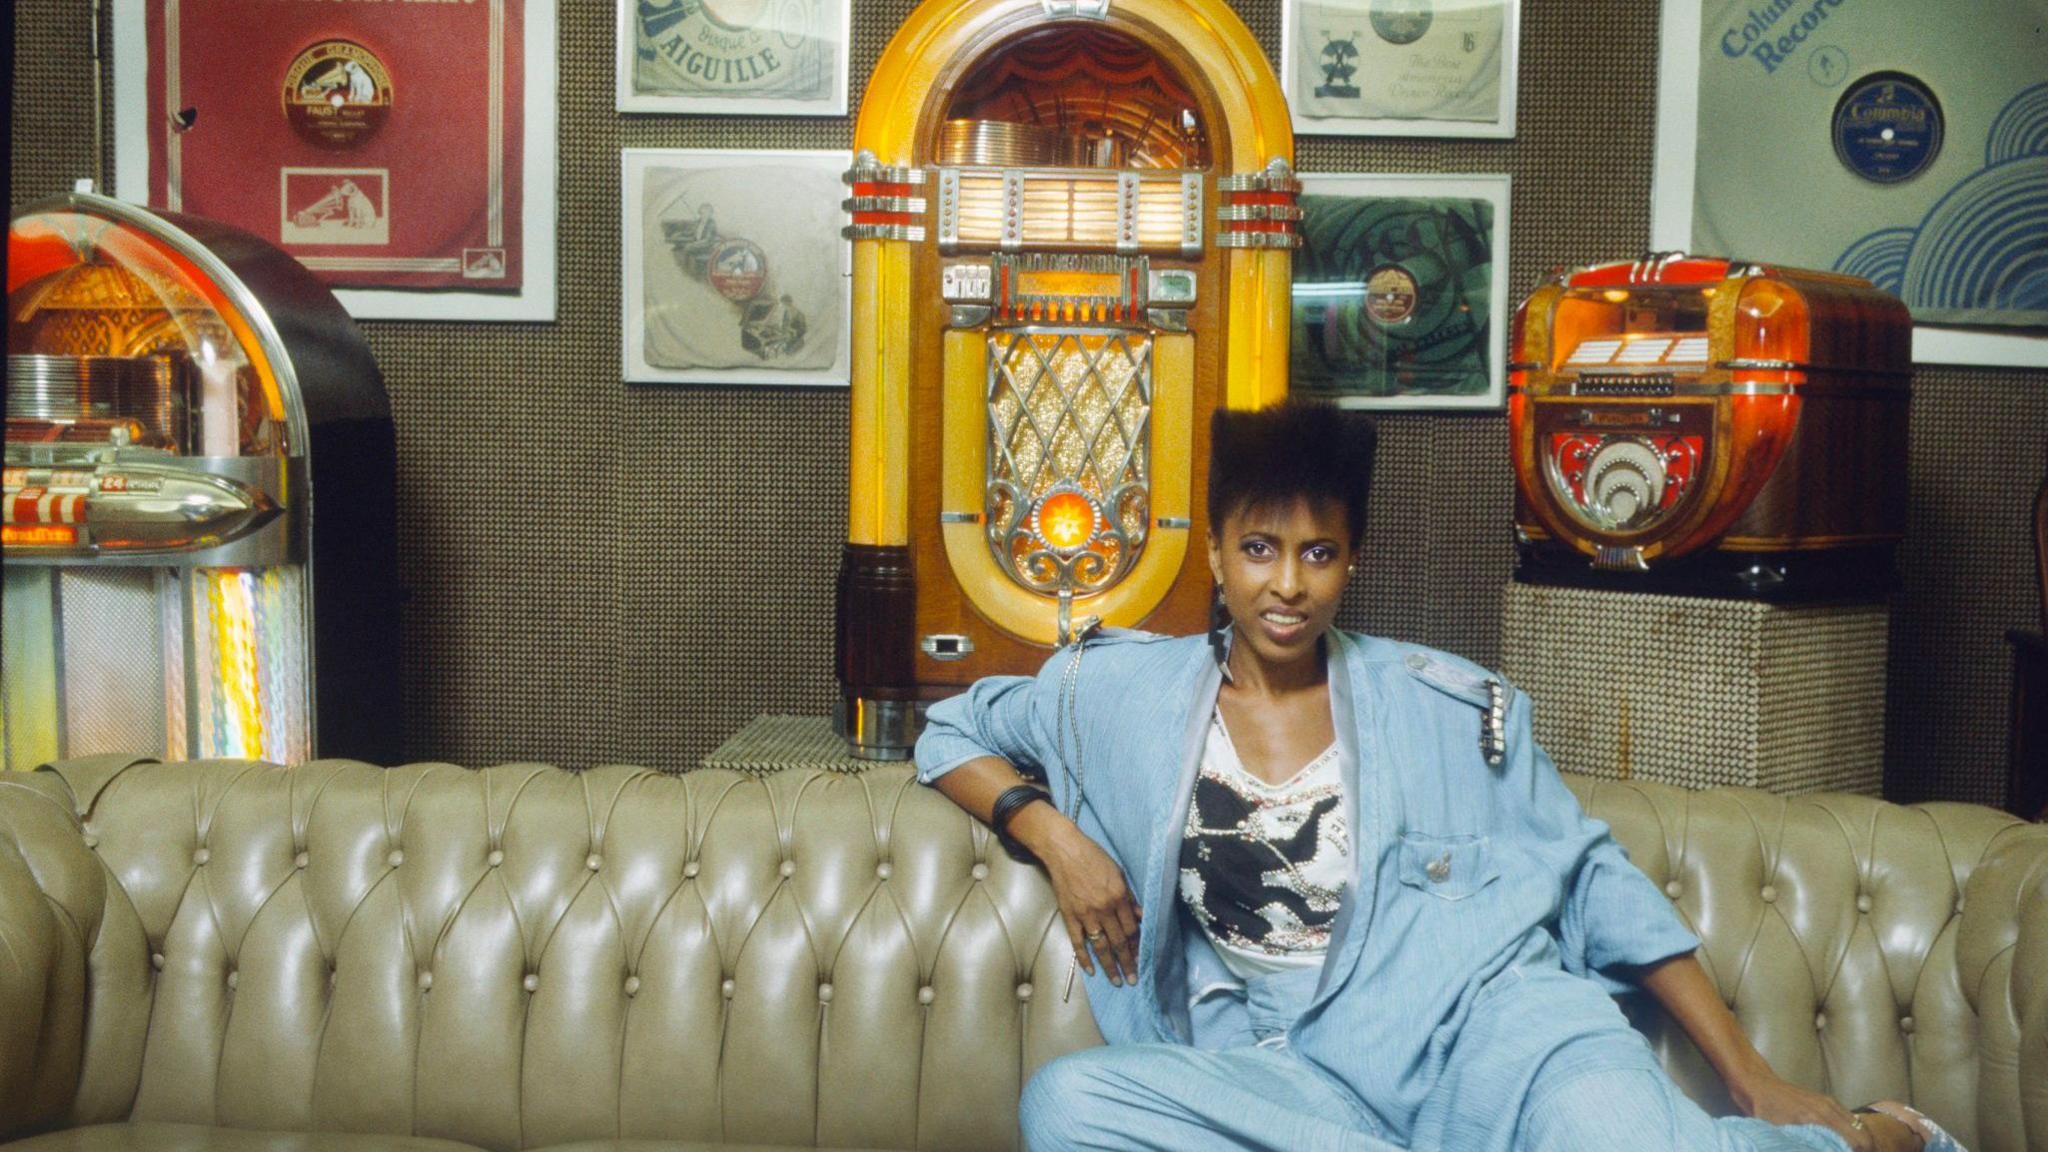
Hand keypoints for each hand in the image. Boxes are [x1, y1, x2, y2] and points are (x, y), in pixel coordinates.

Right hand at [1015, 805, 1141, 985]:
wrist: (1064, 850)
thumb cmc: (1094, 857)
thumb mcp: (1119, 873)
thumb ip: (1129, 897)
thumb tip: (1141, 916)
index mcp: (1119, 896)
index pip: (1132, 929)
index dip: (1138, 947)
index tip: (1142, 960)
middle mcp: (1104, 908)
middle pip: (1119, 942)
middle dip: (1127, 963)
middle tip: (1134, 979)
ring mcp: (1085, 914)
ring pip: (1100, 946)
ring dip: (1110, 966)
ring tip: (1117, 981)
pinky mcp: (1069, 915)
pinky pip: (1078, 941)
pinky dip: (1084, 957)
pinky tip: (1091, 970)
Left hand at [1732, 1071, 1873, 1151]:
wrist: (1757, 1084)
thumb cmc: (1764, 1110)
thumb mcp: (1781, 1133)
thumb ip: (1803, 1143)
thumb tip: (1818, 1147)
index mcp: (1820, 1118)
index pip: (1857, 1142)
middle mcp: (1829, 1109)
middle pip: (1864, 1136)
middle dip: (1866, 1150)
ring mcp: (1829, 1102)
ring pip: (1859, 1127)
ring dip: (1862, 1142)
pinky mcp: (1827, 1100)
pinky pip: (1850, 1119)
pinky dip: (1854, 1132)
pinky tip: (1847, 1143)